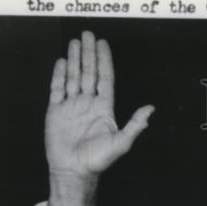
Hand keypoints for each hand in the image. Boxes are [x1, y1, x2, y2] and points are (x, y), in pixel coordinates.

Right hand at [44, 30, 153, 205]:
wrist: (74, 171)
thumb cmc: (98, 160)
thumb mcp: (121, 142)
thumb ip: (135, 124)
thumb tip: (151, 109)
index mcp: (104, 108)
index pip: (105, 79)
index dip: (104, 61)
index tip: (102, 44)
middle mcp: (88, 104)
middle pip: (88, 73)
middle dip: (88, 54)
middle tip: (87, 34)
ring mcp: (71, 106)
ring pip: (73, 77)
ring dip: (74, 59)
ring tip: (74, 42)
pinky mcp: (55, 111)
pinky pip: (56, 89)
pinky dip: (58, 75)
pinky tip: (61, 62)